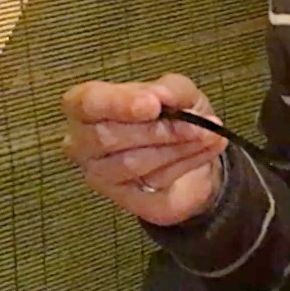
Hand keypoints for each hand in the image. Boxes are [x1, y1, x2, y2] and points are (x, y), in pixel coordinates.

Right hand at [62, 74, 226, 225]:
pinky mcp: (126, 201)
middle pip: (108, 137)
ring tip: (207, 134)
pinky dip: (185, 165)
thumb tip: (161, 96)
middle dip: (158, 129)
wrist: (192, 149)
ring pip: (132, 163)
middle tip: (197, 123)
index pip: (87, 103)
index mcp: (86, 106)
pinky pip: (152, 185)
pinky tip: (203, 151)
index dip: (118, 104)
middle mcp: (83, 143)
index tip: (152, 104)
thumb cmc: (171, 113)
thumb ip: (169, 89)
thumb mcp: (178, 90)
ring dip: (178, 146)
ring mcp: (101, 176)